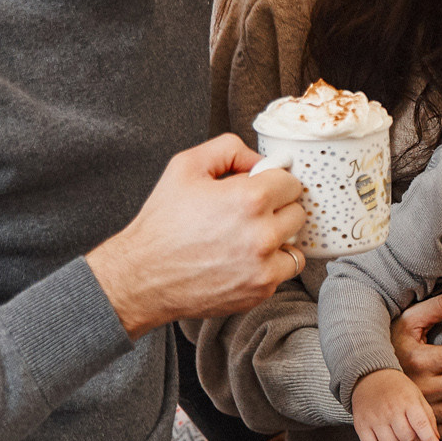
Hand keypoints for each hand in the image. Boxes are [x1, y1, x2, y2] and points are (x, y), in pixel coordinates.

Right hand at [86, 135, 308, 338]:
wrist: (143, 276)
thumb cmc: (162, 223)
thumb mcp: (186, 166)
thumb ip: (228, 150)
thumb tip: (260, 160)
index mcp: (250, 199)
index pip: (290, 182)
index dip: (272, 181)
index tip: (259, 187)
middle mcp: (263, 234)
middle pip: (298, 212)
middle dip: (277, 208)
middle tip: (248, 212)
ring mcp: (265, 266)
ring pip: (295, 242)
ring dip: (278, 237)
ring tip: (246, 237)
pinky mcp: (261, 290)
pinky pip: (284, 269)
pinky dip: (270, 263)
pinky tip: (242, 258)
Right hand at [353, 369, 441, 440]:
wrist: (370, 377)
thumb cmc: (397, 389)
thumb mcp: (417, 397)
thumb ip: (428, 418)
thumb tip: (436, 440)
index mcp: (408, 401)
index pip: (421, 424)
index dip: (430, 440)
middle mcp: (391, 410)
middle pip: (408, 439)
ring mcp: (375, 419)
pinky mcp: (361, 426)